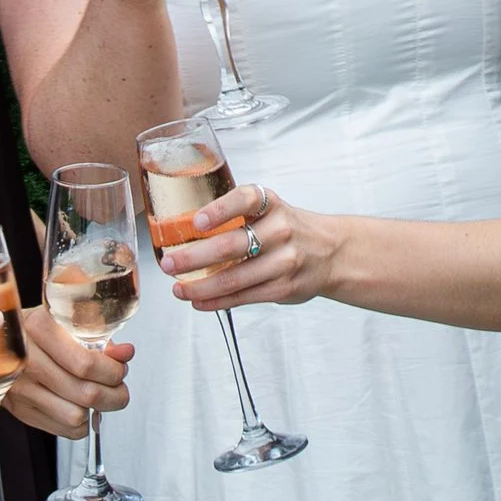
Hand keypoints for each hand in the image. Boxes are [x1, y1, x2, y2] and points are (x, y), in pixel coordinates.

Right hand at [7, 300, 135, 443]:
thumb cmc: (38, 329)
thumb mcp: (67, 321)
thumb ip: (99, 337)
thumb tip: (126, 354)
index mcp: (38, 327)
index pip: (86, 363)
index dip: (113, 372)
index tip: (120, 369)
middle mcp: (25, 360)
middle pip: (85, 393)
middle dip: (115, 395)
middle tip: (119, 388)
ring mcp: (19, 389)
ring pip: (76, 416)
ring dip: (97, 410)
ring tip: (100, 395)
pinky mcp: (20, 410)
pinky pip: (65, 430)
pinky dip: (82, 423)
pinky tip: (80, 405)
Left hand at [165, 181, 333, 308]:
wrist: (332, 252)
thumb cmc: (289, 228)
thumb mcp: (270, 209)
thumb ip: (236, 215)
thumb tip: (183, 229)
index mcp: (272, 204)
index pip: (245, 199)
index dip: (219, 210)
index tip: (197, 222)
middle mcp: (280, 230)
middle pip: (231, 245)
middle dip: (193, 257)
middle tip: (168, 263)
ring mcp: (284, 262)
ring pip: (233, 278)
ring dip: (199, 286)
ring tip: (177, 288)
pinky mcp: (284, 288)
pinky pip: (243, 297)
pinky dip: (216, 301)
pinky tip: (198, 300)